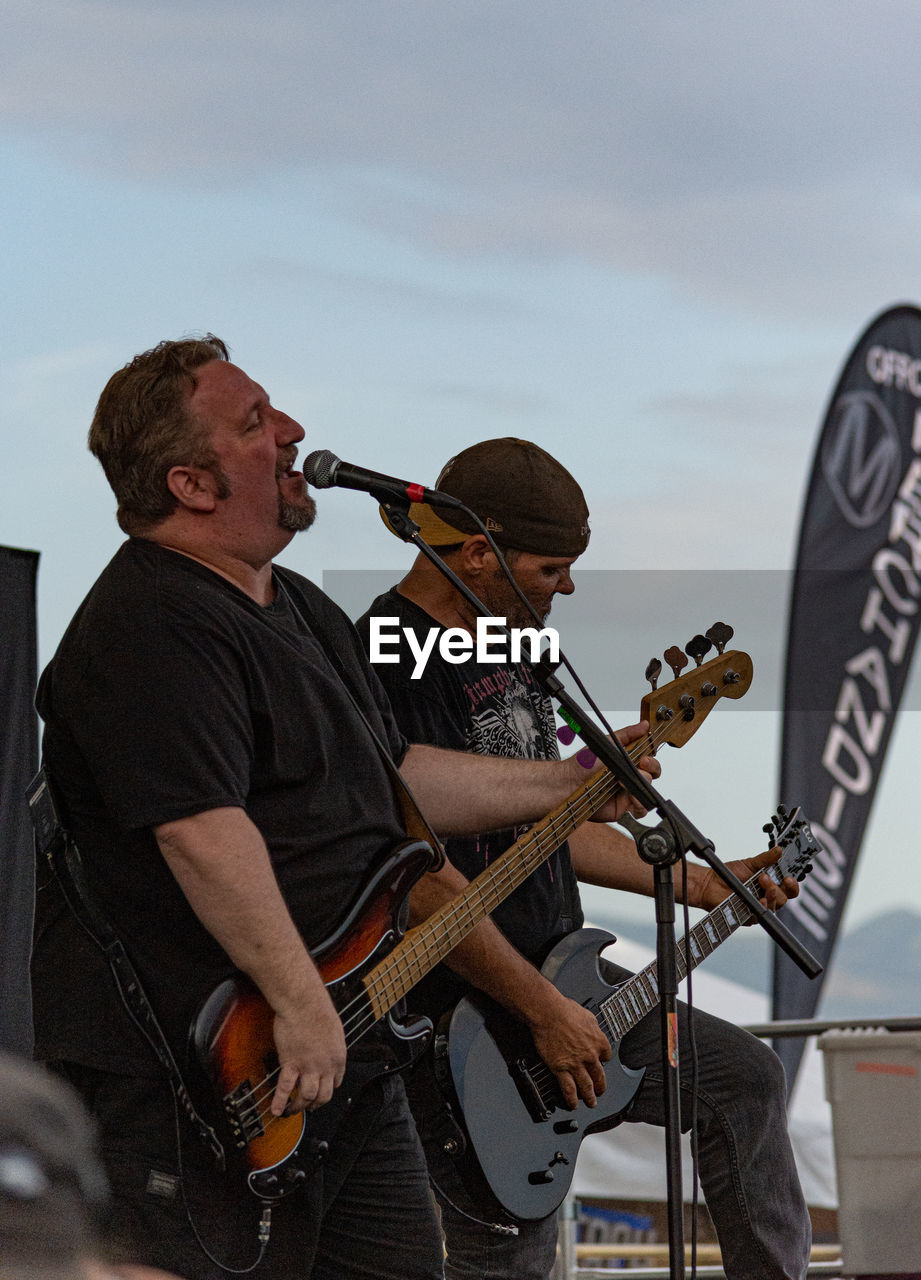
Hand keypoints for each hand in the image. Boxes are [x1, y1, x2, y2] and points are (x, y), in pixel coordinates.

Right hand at [269, 988, 346, 1115]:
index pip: (337, 1082)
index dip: (328, 1089)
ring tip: (292, 1110)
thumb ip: (332, 1044)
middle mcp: (326, 1066)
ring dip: (299, 1106)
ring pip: (307, 1097)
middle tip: (308, 1107)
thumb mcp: (334, 1029)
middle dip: (315, 1105)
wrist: (304, 1003)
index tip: (321, 1091)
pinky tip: (276, 1110)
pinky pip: (285, 1088)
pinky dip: (280, 1102)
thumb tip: (328, 1049)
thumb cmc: (318, 1009)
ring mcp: (308, 1066)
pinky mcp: (291, 1063)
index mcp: (338, 1057)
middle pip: (324, 1096)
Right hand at [525, 987, 610, 1109]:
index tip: (600, 1063)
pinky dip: (571, 1099)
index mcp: (599, 1041)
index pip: (607, 1056)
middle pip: (599, 1075)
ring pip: (586, 1086)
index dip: (603, 1060)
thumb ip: (593, 1026)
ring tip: (591, 1103)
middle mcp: (590, 1055)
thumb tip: (594, 1030)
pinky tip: (572, 1104)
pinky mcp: (561, 1068)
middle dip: (601, 1086)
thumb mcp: (588, 1015)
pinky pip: (568, 1088)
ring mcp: (576, 1064)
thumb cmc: (564, 1010)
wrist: (548, 1012)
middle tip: (600, 1091)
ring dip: (590, 1097)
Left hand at [576, 721, 660, 823]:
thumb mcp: (607, 743)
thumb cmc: (583, 764)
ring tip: (625, 783)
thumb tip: (644, 725)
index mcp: (627, 761)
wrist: (569, 783)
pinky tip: (631, 798)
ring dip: (642, 787)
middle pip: (652, 775)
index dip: (652, 759)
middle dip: (651, 770)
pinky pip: (641, 809)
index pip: (649, 759)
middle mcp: (629, 776)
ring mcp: (627, 792)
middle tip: (641, 766)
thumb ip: (628, 734)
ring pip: (648, 791)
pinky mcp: (623, 806)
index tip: (645, 757)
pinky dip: (640, 804)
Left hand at [695, 845, 799, 914]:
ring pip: (774, 906)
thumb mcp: (749, 863)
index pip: (788, 888)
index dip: (792, 885)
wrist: (709, 883)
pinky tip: (760, 900)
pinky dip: (762, 907)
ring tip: (761, 882)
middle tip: (765, 877)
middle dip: (778, 887)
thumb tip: (778, 850)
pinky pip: (760, 915)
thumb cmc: (728, 875)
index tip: (789, 878)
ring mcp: (758, 907)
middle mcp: (766, 897)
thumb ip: (765, 859)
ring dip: (771, 894)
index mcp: (769, 885)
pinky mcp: (749, 916)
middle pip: (783, 898)